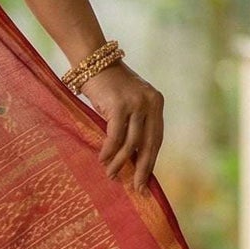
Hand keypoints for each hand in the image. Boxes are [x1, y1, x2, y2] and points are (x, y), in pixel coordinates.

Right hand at [76, 61, 164, 192]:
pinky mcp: (119, 104)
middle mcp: (150, 102)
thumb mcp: (126, 103)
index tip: (146, 181)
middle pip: (149, 143)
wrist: (92, 60)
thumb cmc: (107, 85)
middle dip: (143, 168)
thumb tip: (131, 157)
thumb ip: (134, 123)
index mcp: (156, 102)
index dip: (151, 161)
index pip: (157, 138)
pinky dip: (109, 150)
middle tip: (137, 188)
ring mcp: (136, 103)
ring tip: (112, 174)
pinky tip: (103, 159)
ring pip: (131, 142)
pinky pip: (115, 135)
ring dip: (121, 162)